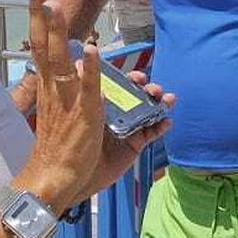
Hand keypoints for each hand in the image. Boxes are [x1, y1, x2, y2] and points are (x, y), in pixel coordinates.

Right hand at [19, 0, 105, 208]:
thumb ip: (66, 89)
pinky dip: (89, 69)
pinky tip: (90, 50)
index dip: (38, 21)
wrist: (51, 178)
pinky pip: (87, 87)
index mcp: (48, 88)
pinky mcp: (84, 114)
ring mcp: (67, 100)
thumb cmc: (56, 150)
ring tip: (55, 6)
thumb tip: (74, 67)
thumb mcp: (59, 112)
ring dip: (58, 32)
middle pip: (44, 45)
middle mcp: (54, 89)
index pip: (40, 47)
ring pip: (60, 59)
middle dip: (41, 16)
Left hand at [82, 69, 174, 193]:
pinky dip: (160, 126)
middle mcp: (112, 114)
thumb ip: (84, 85)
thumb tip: (83, 59)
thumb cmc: (69, 144)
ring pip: (146, 111)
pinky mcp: (132, 145)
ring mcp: (124, 129)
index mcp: (98, 103)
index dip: (130, 78)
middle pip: (136, 96)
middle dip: (148, 89)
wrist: (70, 177)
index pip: (117, 85)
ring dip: (160, 103)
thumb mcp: (79, 110)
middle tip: (153, 89)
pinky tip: (167, 121)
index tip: (138, 76)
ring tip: (168, 100)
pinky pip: (150, 133)